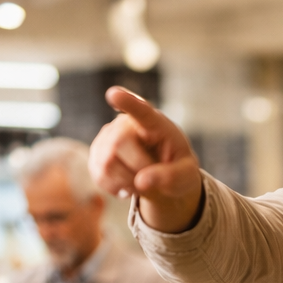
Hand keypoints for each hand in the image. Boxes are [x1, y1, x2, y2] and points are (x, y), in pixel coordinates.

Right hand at [89, 87, 203, 232]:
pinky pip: (100, 176)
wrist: (163, 176)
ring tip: (142, 180)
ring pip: (107, 163)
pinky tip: (128, 185)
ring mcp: (107, 138)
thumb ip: (172, 176)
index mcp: (154, 122)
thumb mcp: (186, 175)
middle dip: (137, 167)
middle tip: (152, 176)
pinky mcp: (96, 156)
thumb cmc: (177, 168)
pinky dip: (116, 187)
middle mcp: (126, 124)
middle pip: (119, 143)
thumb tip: (142, 182)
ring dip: (127, 180)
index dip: (126, 101)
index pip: (140, 109)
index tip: (114, 94)